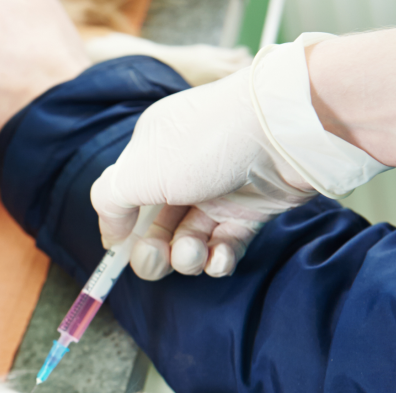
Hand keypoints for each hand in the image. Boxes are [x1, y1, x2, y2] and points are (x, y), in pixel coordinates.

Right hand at [90, 66, 314, 279]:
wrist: (286, 130)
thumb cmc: (205, 143)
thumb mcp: (137, 170)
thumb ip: (109, 201)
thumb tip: (111, 233)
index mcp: (152, 150)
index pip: (126, 196)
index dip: (121, 228)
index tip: (119, 253)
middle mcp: (183, 169)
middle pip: (156, 225)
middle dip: (152, 251)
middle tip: (156, 258)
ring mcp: (219, 189)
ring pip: (190, 238)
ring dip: (186, 257)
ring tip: (194, 254)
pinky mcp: (253, 208)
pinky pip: (227, 243)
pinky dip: (219, 258)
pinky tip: (218, 259)